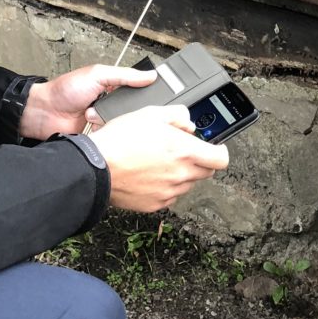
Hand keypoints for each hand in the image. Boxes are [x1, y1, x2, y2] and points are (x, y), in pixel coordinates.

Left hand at [20, 64, 156, 139]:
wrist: (44, 113)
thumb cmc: (65, 90)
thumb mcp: (97, 75)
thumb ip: (124, 75)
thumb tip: (150, 75)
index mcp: (113, 88)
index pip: (137, 91)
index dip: (146, 94)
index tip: (157, 97)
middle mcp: (111, 105)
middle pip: (133, 111)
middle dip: (128, 111)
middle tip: (119, 108)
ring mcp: (106, 122)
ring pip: (124, 125)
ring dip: (113, 121)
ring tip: (97, 116)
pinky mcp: (100, 137)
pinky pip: (112, 138)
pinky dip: (107, 134)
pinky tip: (99, 129)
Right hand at [91, 104, 229, 212]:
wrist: (95, 168)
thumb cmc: (120, 140)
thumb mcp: (150, 113)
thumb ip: (177, 115)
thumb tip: (188, 123)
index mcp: (185, 151)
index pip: (221, 159)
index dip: (219, 151)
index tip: (214, 148)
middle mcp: (181, 175)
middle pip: (206, 172)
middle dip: (199, 161)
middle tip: (181, 151)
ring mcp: (169, 192)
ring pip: (186, 184)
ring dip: (180, 174)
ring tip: (157, 162)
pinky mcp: (156, 204)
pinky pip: (169, 196)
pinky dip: (164, 187)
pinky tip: (148, 175)